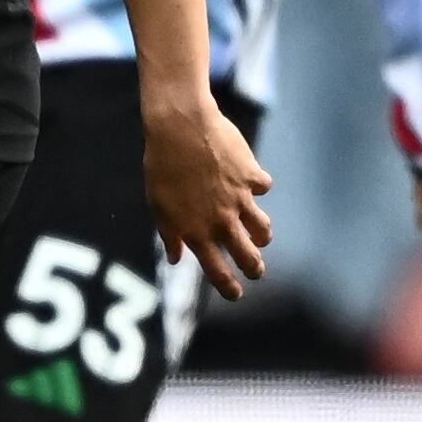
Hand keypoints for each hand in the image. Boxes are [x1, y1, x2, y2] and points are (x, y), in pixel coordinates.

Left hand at [145, 91, 276, 299]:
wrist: (180, 127)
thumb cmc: (161, 165)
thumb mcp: (157, 204)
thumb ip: (169, 234)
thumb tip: (175, 258)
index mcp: (196, 232)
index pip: (217, 271)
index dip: (229, 287)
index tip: (236, 294)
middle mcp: (221, 221)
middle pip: (248, 256)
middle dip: (255, 269)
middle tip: (257, 271)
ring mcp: (239, 199)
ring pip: (263, 228)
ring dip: (263, 236)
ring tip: (261, 236)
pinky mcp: (251, 175)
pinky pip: (263, 186)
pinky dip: (258, 184)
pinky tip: (252, 180)